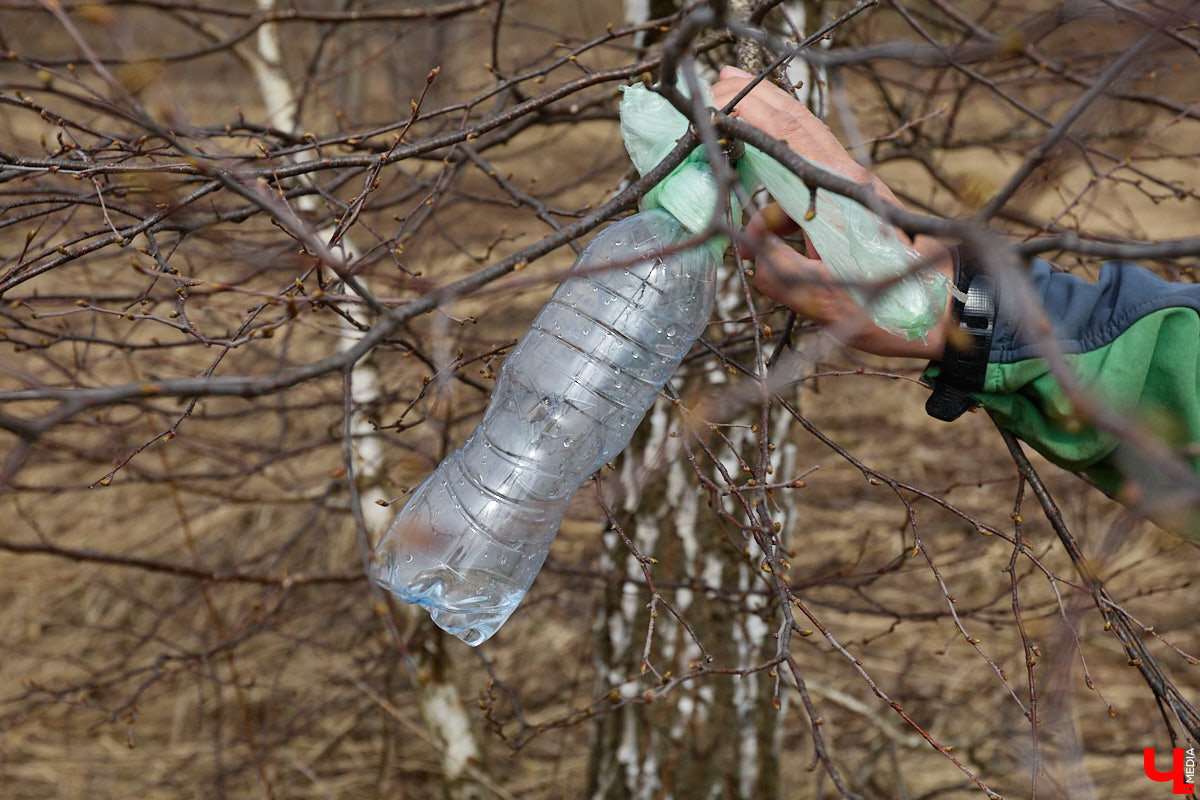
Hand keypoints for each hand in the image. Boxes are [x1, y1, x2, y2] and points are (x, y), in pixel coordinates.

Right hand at [712, 66, 954, 360]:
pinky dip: (778, 209)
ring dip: (764, 163)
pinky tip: (758, 239)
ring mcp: (853, 194)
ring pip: (800, 161)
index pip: (791, 135)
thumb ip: (782, 276)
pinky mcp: (856, 212)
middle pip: (797, 127)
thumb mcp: (828, 302)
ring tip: (733, 167)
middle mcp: (848, 182)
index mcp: (842, 194)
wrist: (950, 314)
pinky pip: (807, 198)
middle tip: (723, 79)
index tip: (721, 92)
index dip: (754, 110)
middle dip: (758, 102)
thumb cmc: (896, 309)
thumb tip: (754, 260)